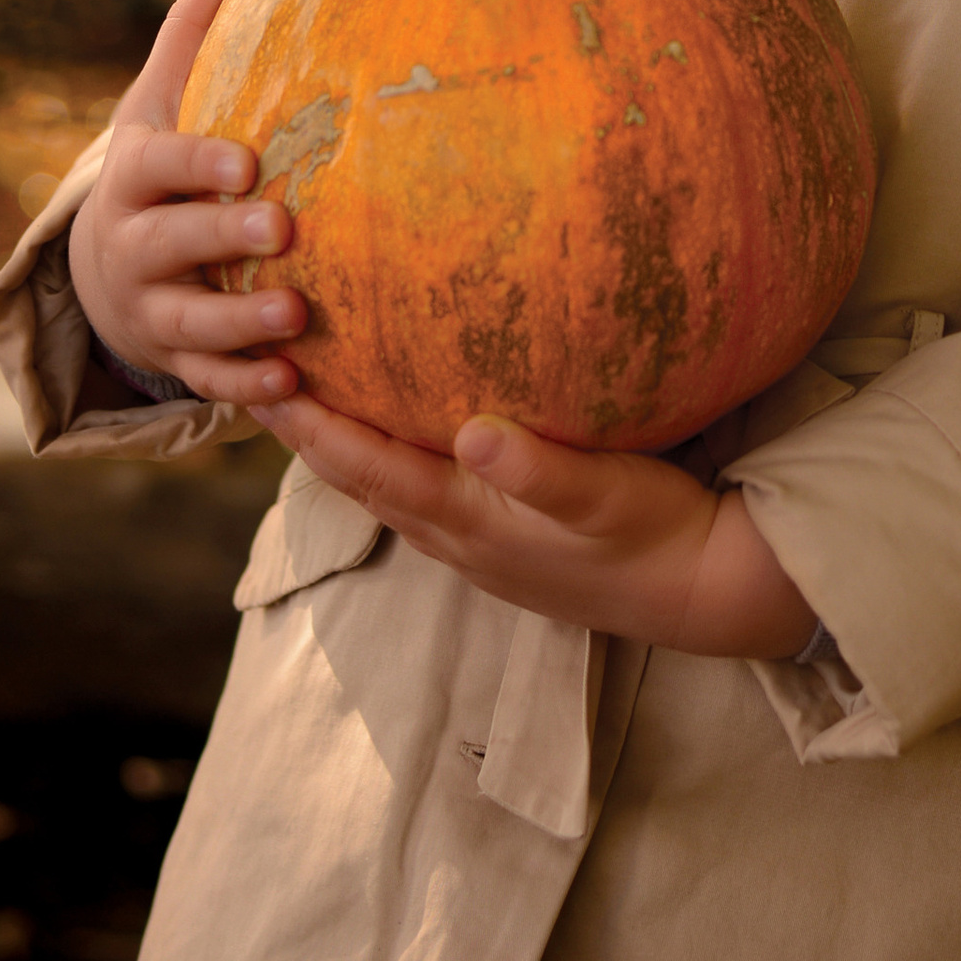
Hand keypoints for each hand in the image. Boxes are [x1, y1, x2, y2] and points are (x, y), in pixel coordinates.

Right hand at [67, 0, 306, 406]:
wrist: (107, 264)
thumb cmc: (158, 167)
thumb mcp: (160, 104)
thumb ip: (193, 38)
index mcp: (135, 177)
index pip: (162, 166)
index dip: (199, 164)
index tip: (249, 162)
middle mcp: (133, 246)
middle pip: (170, 244)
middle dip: (223, 239)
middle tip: (284, 230)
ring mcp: (151, 309)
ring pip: (190, 322)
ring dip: (241, 323)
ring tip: (297, 315)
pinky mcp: (176, 358)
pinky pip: (207, 380)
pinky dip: (245, 387)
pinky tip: (293, 384)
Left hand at [251, 392, 816, 658]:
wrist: (702, 588)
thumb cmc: (654, 531)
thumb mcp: (603, 493)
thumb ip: (538, 469)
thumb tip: (473, 433)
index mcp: (469, 519)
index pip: (365, 469)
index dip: (311, 427)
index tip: (262, 379)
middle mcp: (458, 537)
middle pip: (358, 480)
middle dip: (307, 431)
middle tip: (258, 372)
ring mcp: (479, 544)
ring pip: (387, 489)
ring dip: (343, 446)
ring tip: (311, 394)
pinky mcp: (505, 539)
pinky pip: (423, 492)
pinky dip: (390, 457)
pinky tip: (402, 428)